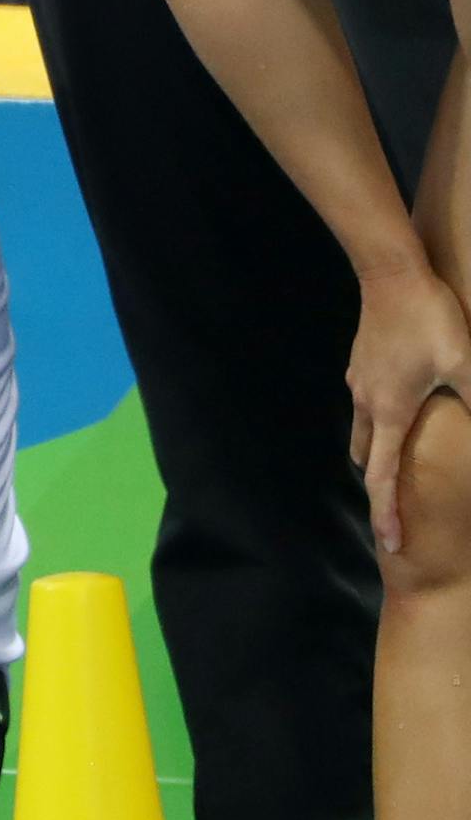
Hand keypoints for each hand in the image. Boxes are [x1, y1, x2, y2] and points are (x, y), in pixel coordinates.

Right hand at [345, 261, 470, 552]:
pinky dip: (381, 414)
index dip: (387, 515)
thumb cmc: (431, 319)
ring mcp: (360, 383)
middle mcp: (368, 404)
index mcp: (391, 413)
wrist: (391, 274)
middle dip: (381, 481)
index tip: (389, 545)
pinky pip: (368, 401)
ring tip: (408, 447)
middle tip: (402, 495)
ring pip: (364, 430)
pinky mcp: (361, 364)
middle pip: (367, 458)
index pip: (384, 478)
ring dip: (380, 447)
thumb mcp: (468, 363)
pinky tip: (407, 396)